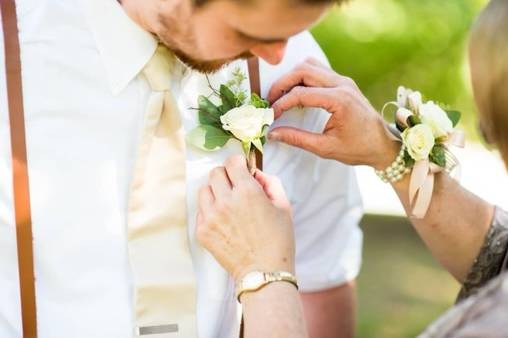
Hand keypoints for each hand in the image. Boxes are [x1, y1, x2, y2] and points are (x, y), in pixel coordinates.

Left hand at [196, 155, 294, 281]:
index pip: (232, 162)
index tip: (241, 169)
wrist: (264, 272)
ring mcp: (211, 217)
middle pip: (215, 173)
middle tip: (235, 186)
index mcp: (247, 191)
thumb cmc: (278, 240)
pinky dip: (210, 211)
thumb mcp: (284, 206)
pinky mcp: (203, 232)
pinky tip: (223, 221)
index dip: (238, 163)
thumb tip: (255, 173)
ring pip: (204, 190)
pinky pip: (201, 211)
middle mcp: (226, 201)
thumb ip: (270, 182)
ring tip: (227, 204)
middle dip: (226, 176)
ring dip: (215, 192)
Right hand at [267, 58, 399, 169]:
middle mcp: (342, 84)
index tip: (270, 115)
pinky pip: (318, 70)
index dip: (281, 103)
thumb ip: (297, 139)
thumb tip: (273, 133)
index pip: (301, 94)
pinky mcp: (343, 82)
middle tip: (270, 100)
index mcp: (339, 100)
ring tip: (281, 95)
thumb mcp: (326, 148)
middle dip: (282, 84)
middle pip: (303, 70)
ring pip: (310, 65)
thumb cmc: (358, 148)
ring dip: (291, 77)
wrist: (383, 144)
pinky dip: (302, 77)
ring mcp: (343, 80)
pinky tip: (296, 91)